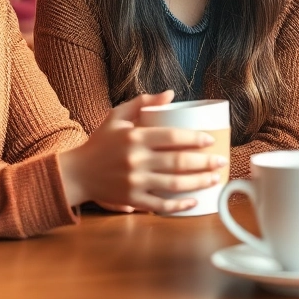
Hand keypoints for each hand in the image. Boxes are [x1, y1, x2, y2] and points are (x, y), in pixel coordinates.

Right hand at [57, 91, 226, 214]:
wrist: (77, 173)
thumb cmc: (100, 142)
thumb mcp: (116, 116)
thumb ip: (142, 102)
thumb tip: (170, 93)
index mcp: (134, 138)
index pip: (171, 137)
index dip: (194, 138)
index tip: (210, 139)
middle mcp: (135, 160)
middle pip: (178, 161)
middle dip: (205, 162)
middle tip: (221, 160)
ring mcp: (134, 183)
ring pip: (174, 184)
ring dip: (199, 182)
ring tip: (214, 178)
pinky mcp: (132, 200)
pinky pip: (161, 205)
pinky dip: (180, 205)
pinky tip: (194, 201)